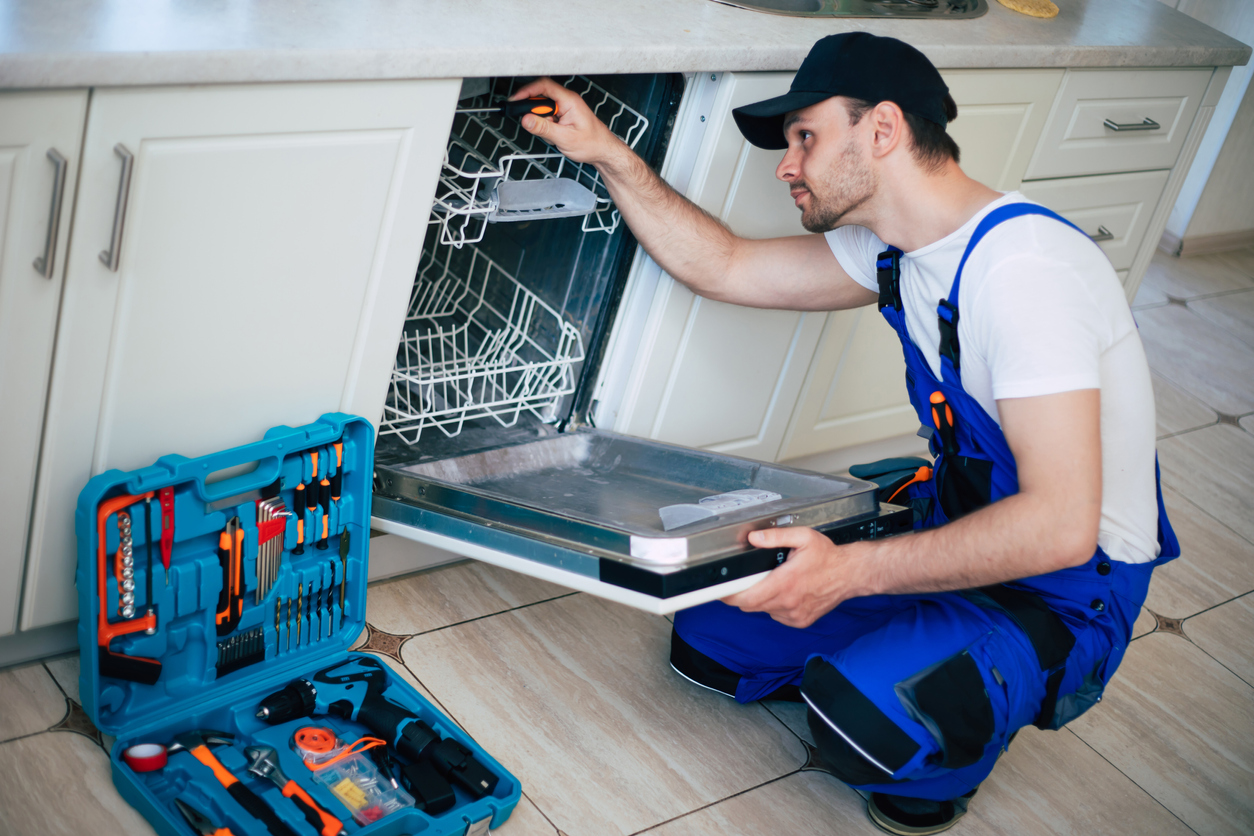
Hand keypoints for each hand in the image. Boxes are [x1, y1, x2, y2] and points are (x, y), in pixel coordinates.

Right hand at [510, 77, 624, 165]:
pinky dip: (546, 126)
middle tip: (532, 124)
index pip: (544, 86)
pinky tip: (555, 136)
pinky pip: (548, 116)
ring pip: (544, 109)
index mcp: (569, 100)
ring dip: (541, 122)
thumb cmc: (592, 144)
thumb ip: (544, 128)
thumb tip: (526, 119)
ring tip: (551, 135)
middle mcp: (567, 101)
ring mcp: (566, 108)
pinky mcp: (564, 116)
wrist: (604, 151)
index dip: (527, 91)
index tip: (515, 100)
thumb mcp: (565, 138)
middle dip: (534, 112)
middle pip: (541, 97)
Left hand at [722, 527, 865, 628]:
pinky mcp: (800, 621)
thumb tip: (754, 538)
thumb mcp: (803, 537)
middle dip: (744, 593)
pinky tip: (786, 591)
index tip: (720, 590)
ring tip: (775, 581)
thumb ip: (775, 536)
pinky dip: (775, 605)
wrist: (851, 575)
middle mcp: (788, 603)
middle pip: (750, 605)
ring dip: (761, 598)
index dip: (729, 595)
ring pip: (763, 610)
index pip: (746, 597)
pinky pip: (776, 615)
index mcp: (785, 583)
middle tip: (749, 578)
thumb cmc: (828, 557)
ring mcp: (794, 615)